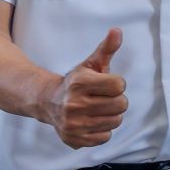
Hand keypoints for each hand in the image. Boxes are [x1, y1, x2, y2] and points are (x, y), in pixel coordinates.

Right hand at [44, 29, 126, 148]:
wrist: (47, 101)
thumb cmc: (77, 82)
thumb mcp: (90, 63)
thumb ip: (106, 48)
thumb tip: (117, 30)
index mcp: (80, 82)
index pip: (119, 86)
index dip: (117, 84)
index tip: (107, 84)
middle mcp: (74, 104)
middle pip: (121, 105)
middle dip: (116, 100)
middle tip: (104, 98)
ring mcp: (73, 123)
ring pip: (115, 122)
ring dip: (111, 115)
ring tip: (98, 109)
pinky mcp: (74, 139)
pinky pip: (105, 137)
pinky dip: (102, 130)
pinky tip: (91, 121)